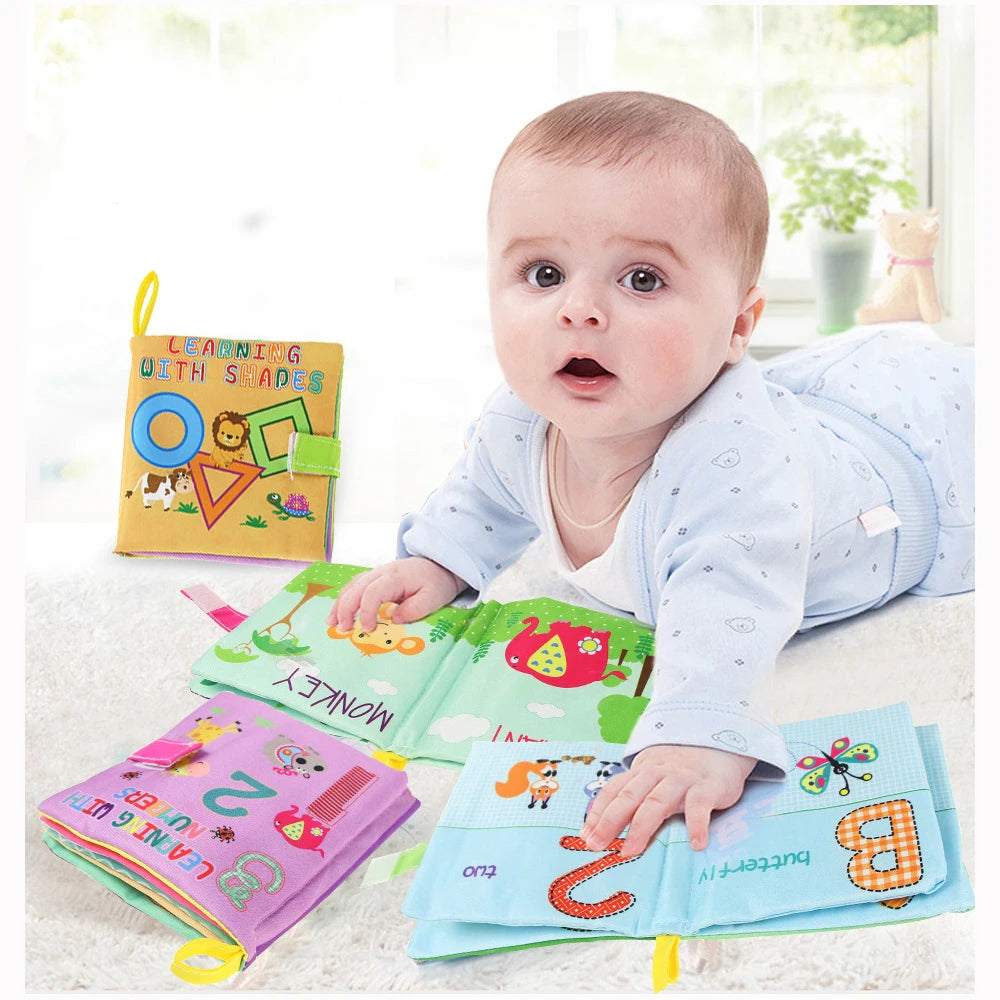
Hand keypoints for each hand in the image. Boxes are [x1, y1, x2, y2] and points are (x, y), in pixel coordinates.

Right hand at [327, 557, 465, 632]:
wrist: (438, 566)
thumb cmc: (436, 583)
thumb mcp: (434, 598)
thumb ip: (415, 609)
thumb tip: (394, 618)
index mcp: (395, 577)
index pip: (372, 593)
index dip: (366, 612)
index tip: (367, 629)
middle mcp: (381, 572)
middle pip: (356, 589)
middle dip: (346, 609)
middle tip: (342, 630)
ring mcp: (375, 574)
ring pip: (351, 586)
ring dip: (340, 604)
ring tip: (331, 624)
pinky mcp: (374, 578)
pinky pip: (354, 586)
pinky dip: (344, 599)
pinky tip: (338, 613)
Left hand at [580, 744, 754, 858]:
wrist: (718, 746)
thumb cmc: (681, 771)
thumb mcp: (654, 777)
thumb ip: (636, 796)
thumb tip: (606, 827)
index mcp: (641, 772)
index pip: (614, 790)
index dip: (598, 812)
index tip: (585, 835)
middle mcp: (657, 774)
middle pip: (629, 796)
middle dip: (610, 821)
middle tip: (596, 845)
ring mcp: (682, 780)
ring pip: (657, 802)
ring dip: (641, 827)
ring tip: (630, 852)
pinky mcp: (707, 788)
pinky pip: (699, 807)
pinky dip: (696, 825)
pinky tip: (696, 845)